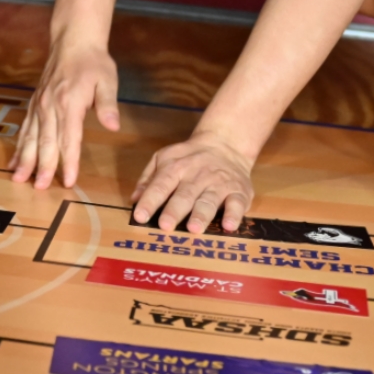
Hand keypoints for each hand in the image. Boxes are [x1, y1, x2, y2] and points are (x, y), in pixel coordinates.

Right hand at [12, 35, 118, 188]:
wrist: (73, 40)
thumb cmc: (93, 61)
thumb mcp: (107, 80)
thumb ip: (108, 104)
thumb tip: (113, 126)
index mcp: (69, 102)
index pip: (69, 138)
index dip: (69, 161)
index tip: (68, 181)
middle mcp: (50, 105)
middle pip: (45, 141)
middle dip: (42, 166)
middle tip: (39, 188)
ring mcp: (39, 104)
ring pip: (30, 136)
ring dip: (25, 159)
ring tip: (19, 179)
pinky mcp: (34, 103)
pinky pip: (24, 128)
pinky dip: (19, 146)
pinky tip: (15, 161)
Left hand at [131, 132, 256, 232]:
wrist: (226, 144)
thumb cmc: (189, 158)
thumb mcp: (165, 159)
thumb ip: (148, 178)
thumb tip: (134, 199)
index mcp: (176, 167)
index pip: (161, 184)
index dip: (150, 200)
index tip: (140, 216)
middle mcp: (197, 176)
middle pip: (184, 194)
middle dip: (174, 210)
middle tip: (165, 226)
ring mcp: (219, 183)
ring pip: (209, 200)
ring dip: (201, 215)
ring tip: (194, 228)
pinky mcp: (239, 191)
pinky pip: (237, 203)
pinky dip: (234, 215)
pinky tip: (229, 226)